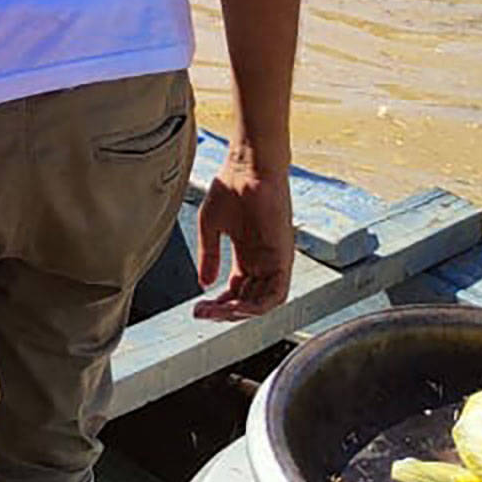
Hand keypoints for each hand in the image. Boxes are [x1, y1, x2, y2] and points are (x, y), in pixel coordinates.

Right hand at [194, 148, 293, 319]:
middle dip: (224, 313)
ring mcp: (275, 261)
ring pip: (262, 304)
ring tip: (215, 312)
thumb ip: (210, 257)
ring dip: (239, 314)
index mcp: (248, 254)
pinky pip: (276, 294)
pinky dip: (256, 307)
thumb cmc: (231, 188)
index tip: (197, 308)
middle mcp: (263, 261)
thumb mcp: (211, 227)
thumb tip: (204, 284)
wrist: (248, 168)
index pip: (237, 292)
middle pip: (248, 301)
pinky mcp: (284, 258)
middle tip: (201, 313)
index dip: (218, 305)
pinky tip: (235, 306)